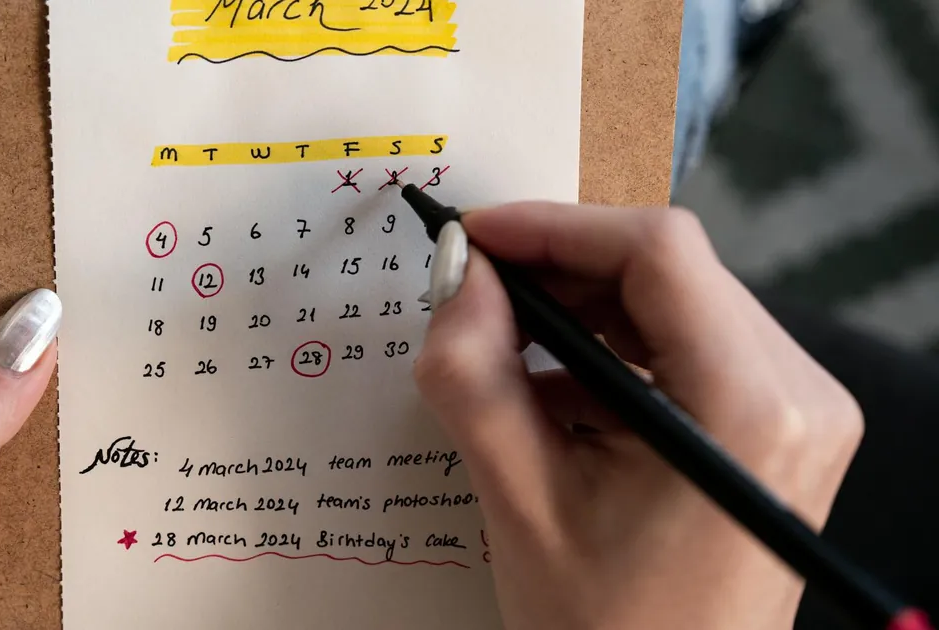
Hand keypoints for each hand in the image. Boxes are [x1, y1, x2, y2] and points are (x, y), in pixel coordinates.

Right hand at [414, 203, 862, 629]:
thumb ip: (474, 376)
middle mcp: (797, 395)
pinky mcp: (776, 427)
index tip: (481, 238)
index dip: (556, 226)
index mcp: (748, 408)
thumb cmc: (605, 629)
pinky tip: (553, 389)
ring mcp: (796, 411)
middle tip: (479, 289)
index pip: (658, 252)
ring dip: (585, 311)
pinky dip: (615, 352)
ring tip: (508, 345)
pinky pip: (690, 349)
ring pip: (677, 303)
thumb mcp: (520, 500)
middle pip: (670, 271)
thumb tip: (458, 278)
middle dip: (564, 267)